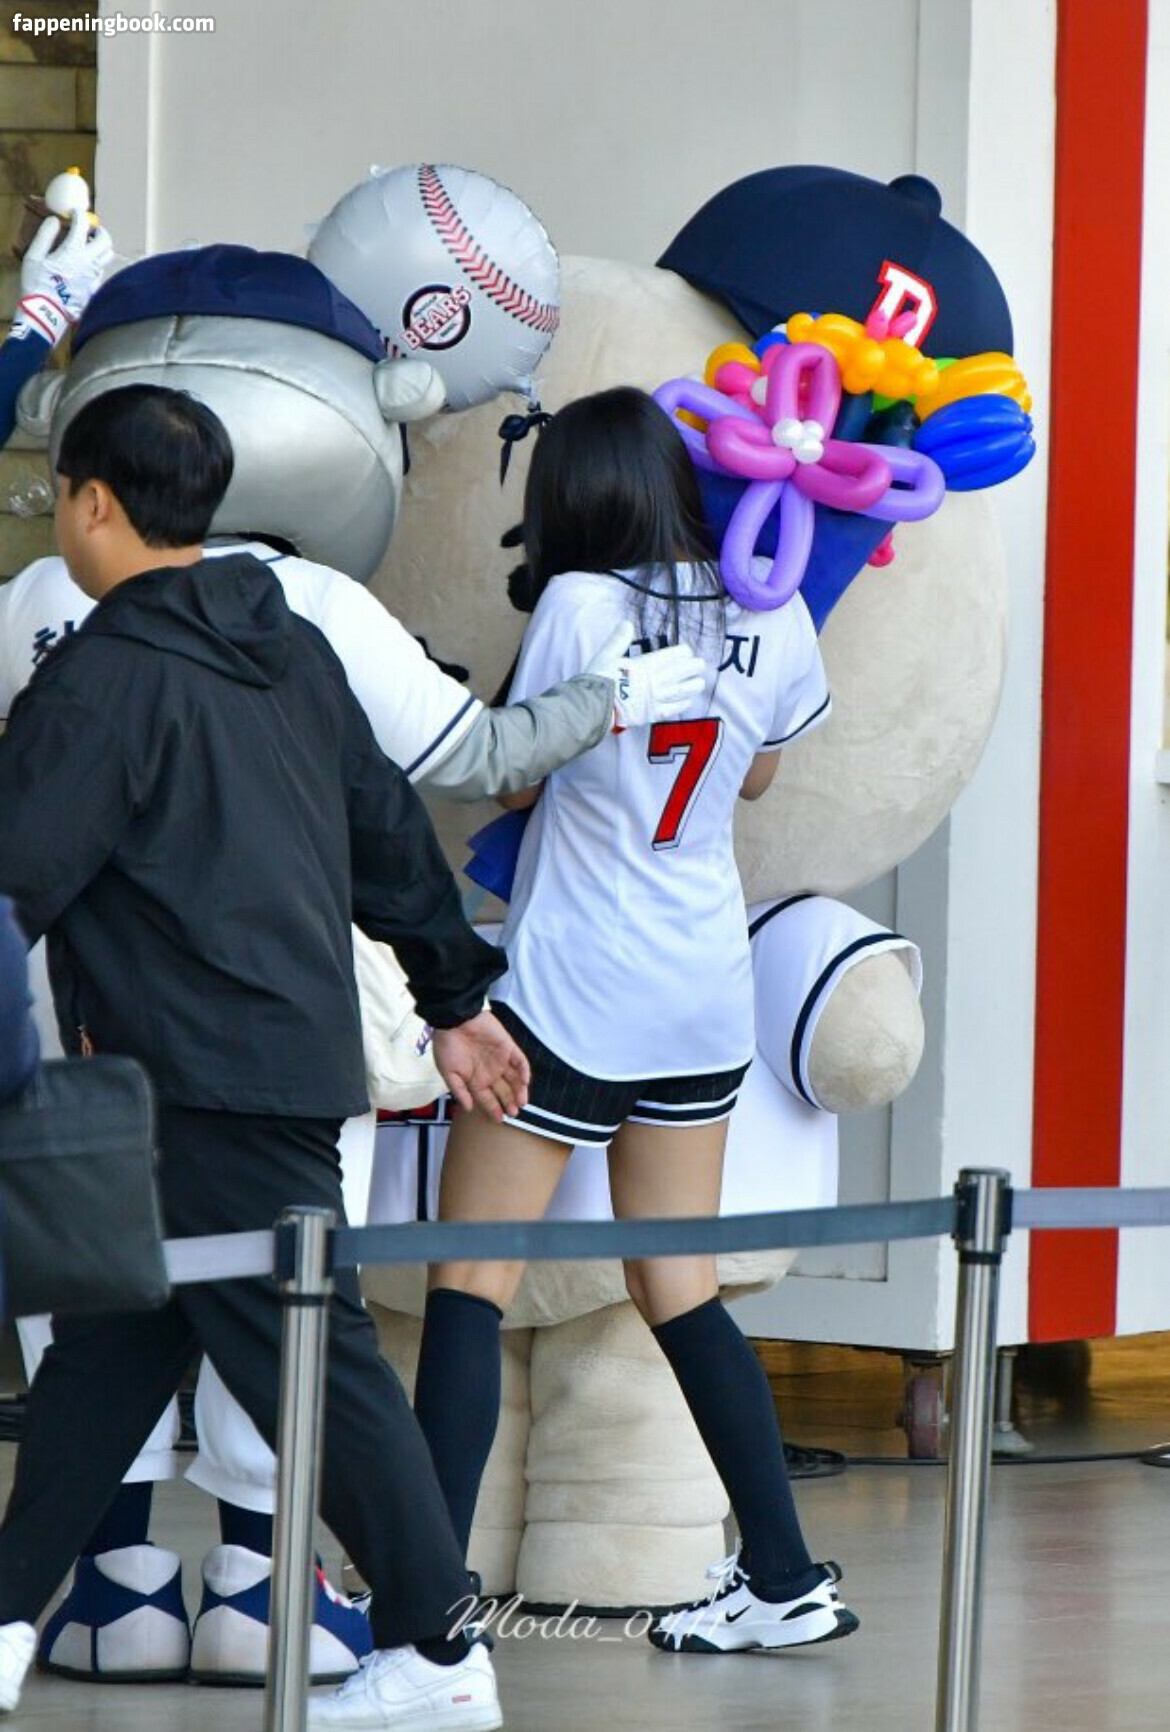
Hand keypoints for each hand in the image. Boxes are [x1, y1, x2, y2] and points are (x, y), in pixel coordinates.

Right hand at [13, 212, 112, 346]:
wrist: (46, 314)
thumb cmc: (37, 284)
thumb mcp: (34, 257)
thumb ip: (45, 235)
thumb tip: (55, 221)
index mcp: (73, 251)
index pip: (83, 225)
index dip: (79, 215)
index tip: (75, 213)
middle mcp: (89, 262)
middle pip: (106, 240)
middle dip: (100, 231)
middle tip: (90, 230)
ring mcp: (95, 277)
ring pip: (108, 256)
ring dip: (101, 247)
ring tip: (90, 247)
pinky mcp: (95, 290)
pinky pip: (102, 272)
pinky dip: (97, 264)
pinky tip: (87, 267)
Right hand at [431, 1010, 530, 1121]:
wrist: (454, 1019)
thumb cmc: (447, 1045)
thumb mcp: (448, 1072)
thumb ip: (459, 1090)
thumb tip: (468, 1108)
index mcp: (474, 1079)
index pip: (486, 1098)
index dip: (493, 1108)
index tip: (499, 1119)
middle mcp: (489, 1071)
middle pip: (503, 1091)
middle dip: (509, 1102)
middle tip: (514, 1113)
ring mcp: (500, 1060)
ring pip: (514, 1078)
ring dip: (519, 1090)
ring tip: (521, 1103)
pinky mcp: (508, 1047)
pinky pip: (520, 1060)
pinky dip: (524, 1071)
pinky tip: (525, 1082)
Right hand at [585, 625, 706, 728]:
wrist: (594, 707)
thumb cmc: (599, 680)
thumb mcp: (606, 655)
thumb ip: (619, 640)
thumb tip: (627, 623)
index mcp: (644, 665)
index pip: (669, 657)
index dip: (681, 654)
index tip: (688, 652)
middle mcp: (653, 681)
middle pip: (678, 673)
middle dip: (692, 668)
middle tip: (701, 665)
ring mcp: (654, 699)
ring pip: (679, 691)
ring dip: (691, 687)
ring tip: (701, 683)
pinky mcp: (651, 714)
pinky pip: (671, 709)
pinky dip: (681, 705)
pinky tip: (689, 702)